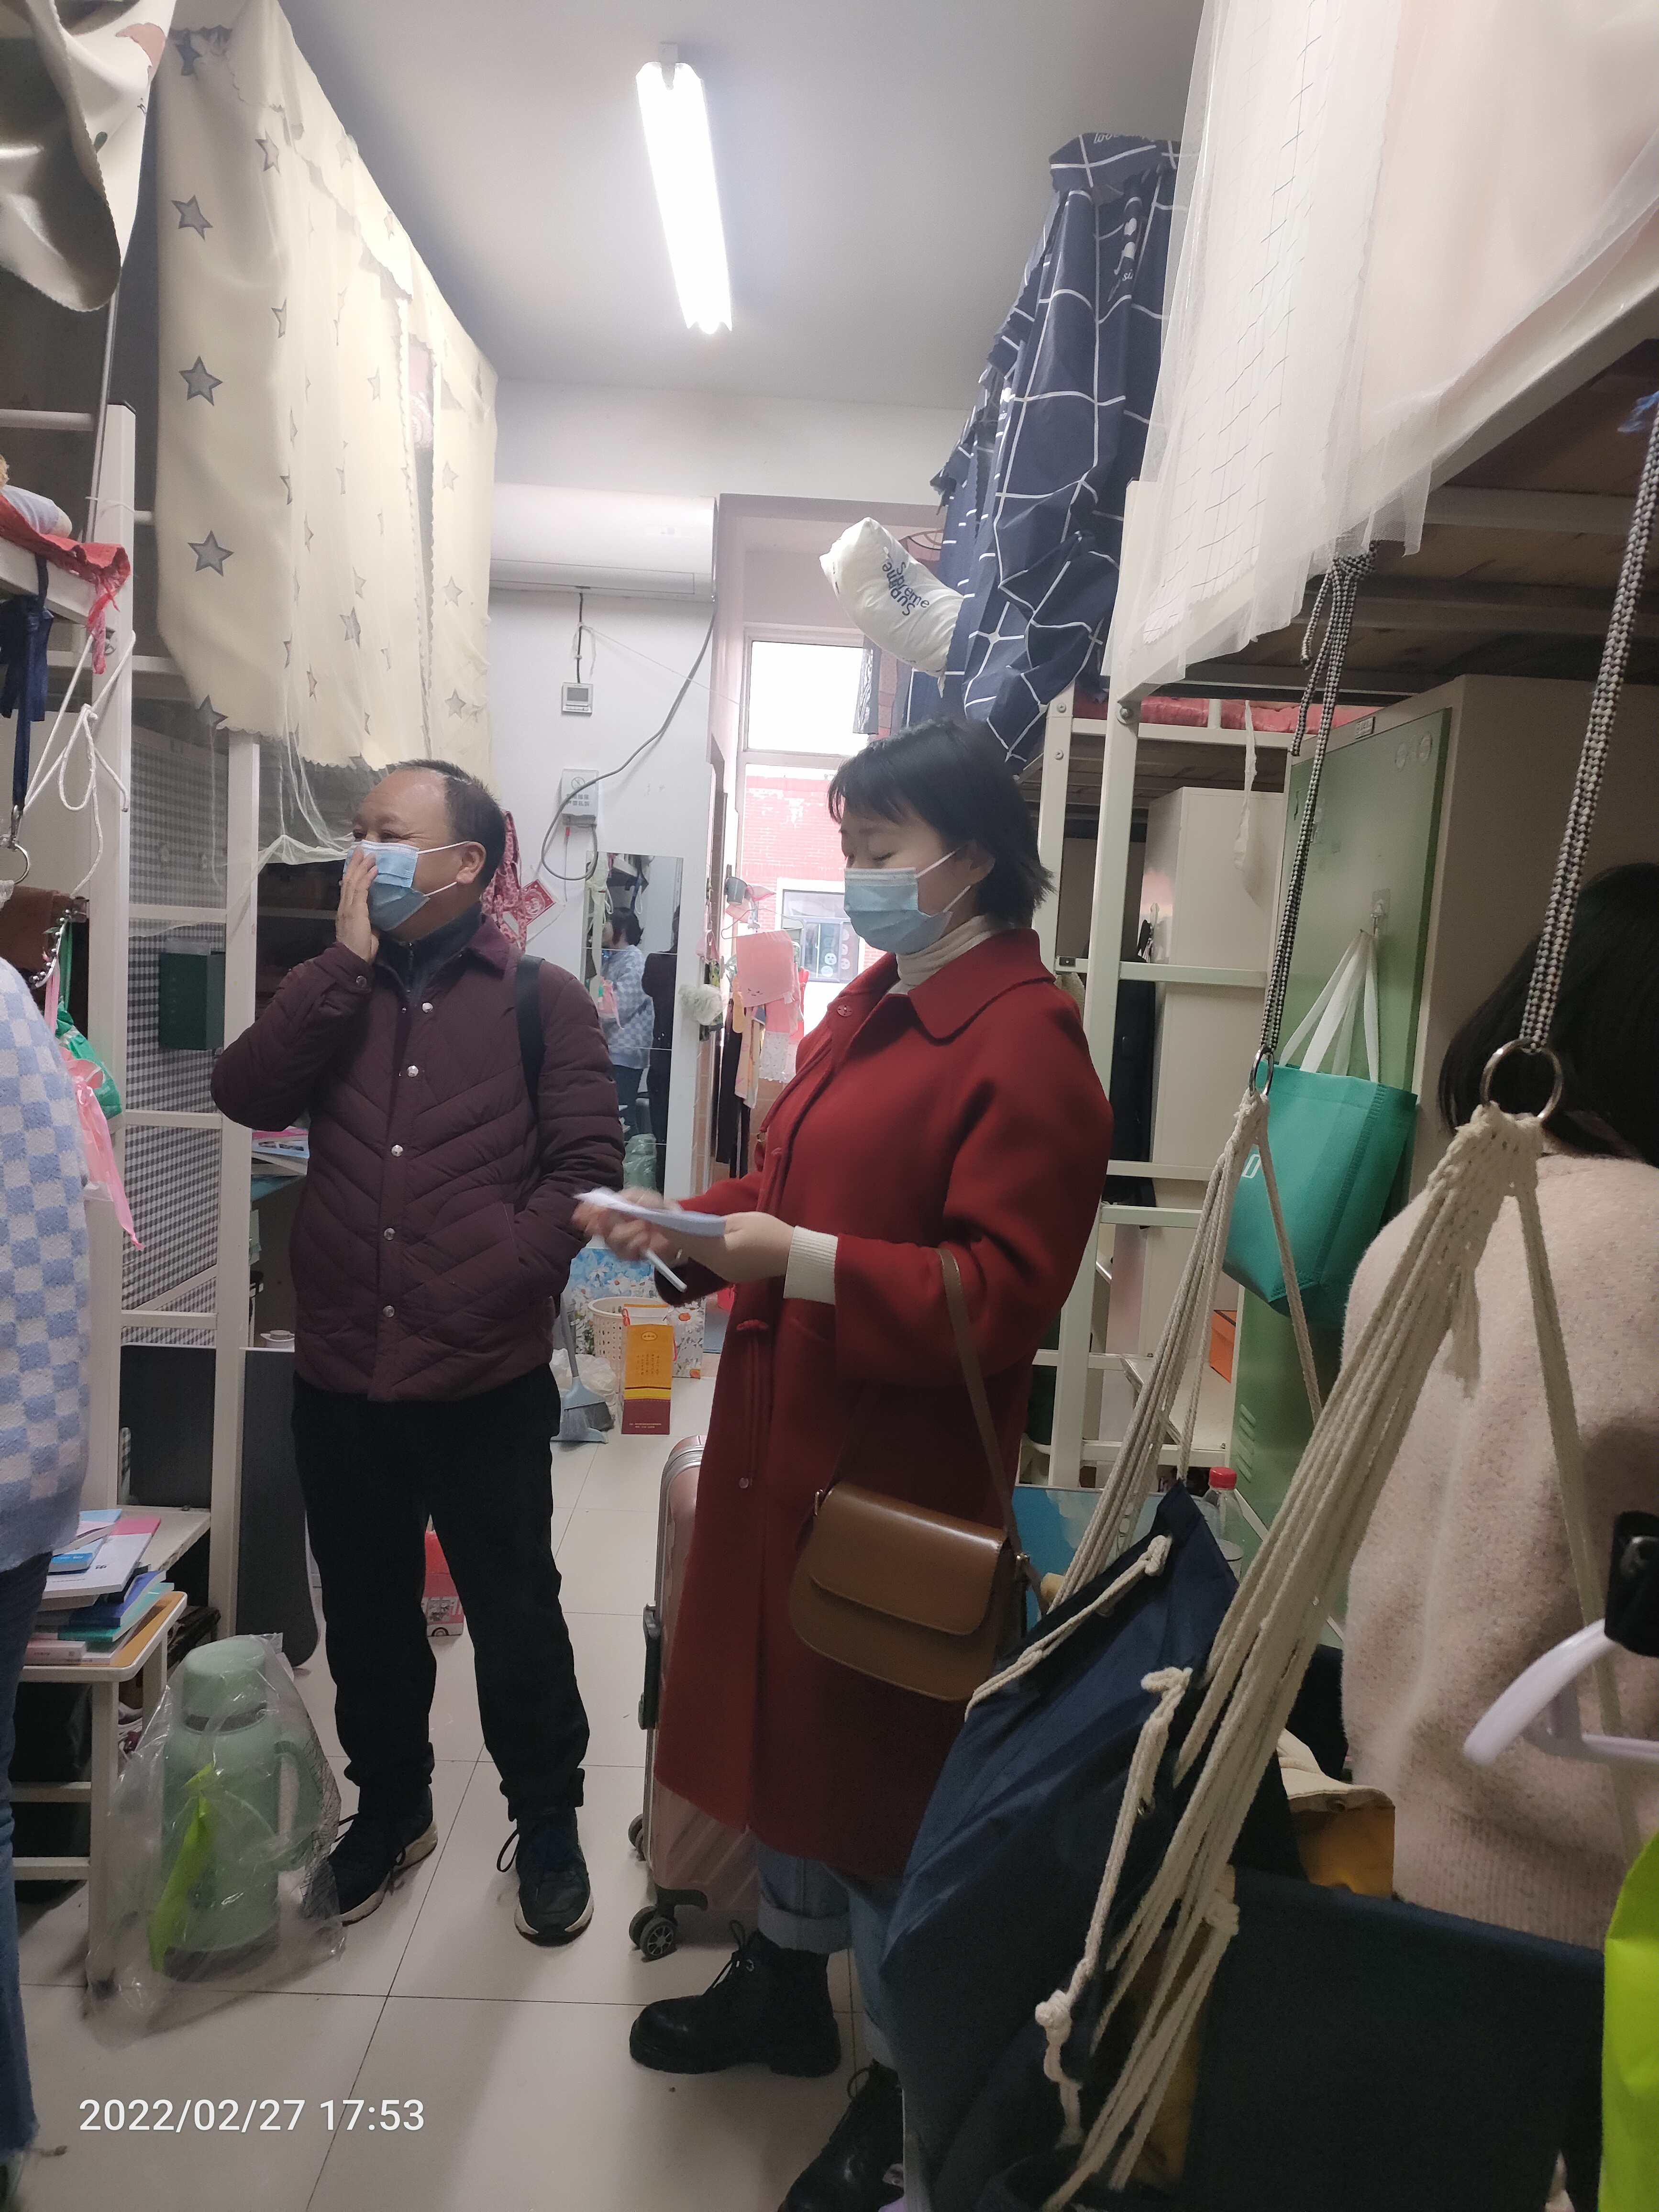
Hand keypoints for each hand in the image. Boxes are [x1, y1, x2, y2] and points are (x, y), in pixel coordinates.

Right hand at [336, 848, 378, 961]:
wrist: (351, 958)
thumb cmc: (359, 950)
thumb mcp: (367, 934)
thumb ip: (370, 925)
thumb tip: (376, 921)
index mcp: (346, 910)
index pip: (348, 888)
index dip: (352, 874)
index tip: (358, 862)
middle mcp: (345, 905)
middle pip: (349, 879)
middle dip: (355, 864)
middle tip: (360, 850)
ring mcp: (349, 906)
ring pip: (353, 881)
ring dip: (362, 866)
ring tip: (368, 853)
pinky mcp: (356, 909)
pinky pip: (361, 889)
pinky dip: (367, 877)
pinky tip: (373, 868)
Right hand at [573, 1187, 681, 1264]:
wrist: (677, 1227)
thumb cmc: (658, 1210)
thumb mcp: (643, 1197)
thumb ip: (625, 1198)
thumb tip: (606, 1203)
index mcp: (613, 1211)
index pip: (592, 1213)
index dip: (585, 1214)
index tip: (581, 1214)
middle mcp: (612, 1228)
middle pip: (598, 1229)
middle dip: (608, 1223)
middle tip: (623, 1217)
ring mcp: (619, 1243)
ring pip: (612, 1240)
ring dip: (628, 1232)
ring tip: (643, 1226)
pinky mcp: (630, 1256)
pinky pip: (626, 1252)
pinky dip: (637, 1243)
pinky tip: (646, 1238)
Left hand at [677, 1211, 792, 1285]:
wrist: (793, 1256)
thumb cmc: (769, 1233)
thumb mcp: (741, 1221)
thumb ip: (714, 1224)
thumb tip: (697, 1225)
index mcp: (717, 1252)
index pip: (686, 1240)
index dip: (670, 1230)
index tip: (658, 1220)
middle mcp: (716, 1266)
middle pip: (690, 1250)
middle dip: (677, 1237)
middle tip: (666, 1222)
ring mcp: (724, 1273)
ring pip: (699, 1256)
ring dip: (689, 1244)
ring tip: (679, 1228)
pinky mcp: (731, 1274)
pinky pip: (711, 1260)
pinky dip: (703, 1249)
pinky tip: (701, 1239)